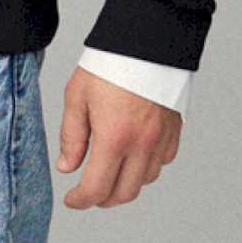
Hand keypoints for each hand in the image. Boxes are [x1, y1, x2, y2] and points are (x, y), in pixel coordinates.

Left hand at [55, 67, 181, 208]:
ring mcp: (161, 138)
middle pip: (124, 193)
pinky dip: (146, 167)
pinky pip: (162, 162)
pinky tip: (132, 156)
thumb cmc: (109, 65)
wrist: (145, 41)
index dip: (80, 201)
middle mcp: (142, 144)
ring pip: (145, 180)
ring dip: (125, 184)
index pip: (96, 188)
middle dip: (102, 199)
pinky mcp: (174, 130)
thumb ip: (72, 137)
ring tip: (109, 172)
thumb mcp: (77, 98)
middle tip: (88, 192)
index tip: (72, 200)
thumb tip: (67, 167)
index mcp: (114, 138)